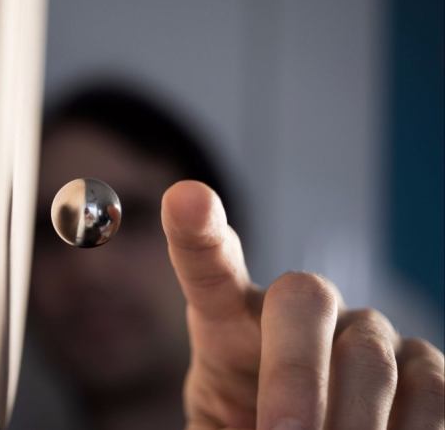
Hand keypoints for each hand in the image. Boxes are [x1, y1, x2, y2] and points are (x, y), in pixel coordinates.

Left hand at [160, 180, 444, 429]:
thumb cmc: (247, 428)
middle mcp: (298, 308)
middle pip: (303, 297)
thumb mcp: (217, 428)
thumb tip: (234, 428)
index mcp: (229, 318)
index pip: (211, 265)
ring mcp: (363, 330)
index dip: (198, 231)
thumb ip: (214, 426)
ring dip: (351, 423)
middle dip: (294, 372)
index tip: (186, 199)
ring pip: (368, 357)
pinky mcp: (419, 364)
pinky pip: (428, 389)